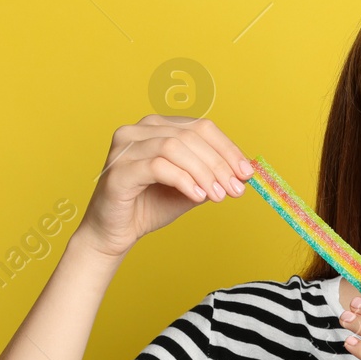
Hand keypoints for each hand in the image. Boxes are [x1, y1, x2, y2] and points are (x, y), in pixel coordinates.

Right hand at [75, 114, 253, 259]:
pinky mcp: (119, 169)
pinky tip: (197, 196)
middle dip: (219, 164)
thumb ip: (211, 176)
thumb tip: (243, 173)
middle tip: (236, 189)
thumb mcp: (190, 188)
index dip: (228, 149)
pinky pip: (158, 166)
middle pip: (191, 136)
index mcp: (157, 127)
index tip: (246, 173)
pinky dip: (183, 180)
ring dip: (204, 173)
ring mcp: (125, 147)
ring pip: (175, 148)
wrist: (114, 232)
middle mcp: (139, 129)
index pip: (201, 127)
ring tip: (218, 196)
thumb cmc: (149, 206)